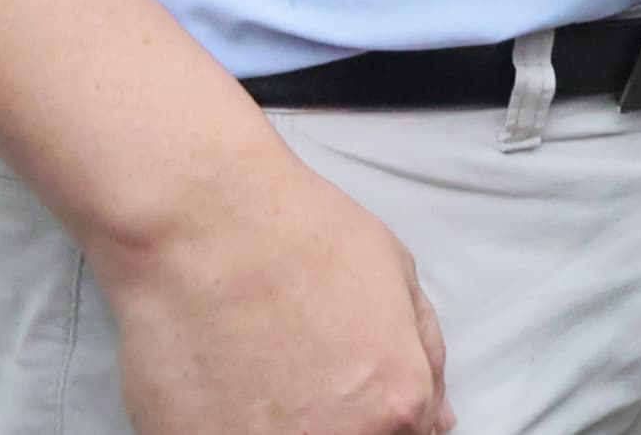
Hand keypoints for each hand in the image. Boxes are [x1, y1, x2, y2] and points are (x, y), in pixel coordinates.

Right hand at [102, 157, 452, 433]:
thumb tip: (436, 415)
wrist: (204, 224)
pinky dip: (229, 422)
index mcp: (396, 403)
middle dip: (336, 421)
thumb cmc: (297, 236)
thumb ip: (425, 358)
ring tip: (262, 373)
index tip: (361, 399)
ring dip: (281, 424)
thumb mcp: (398, 277)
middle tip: (305, 377)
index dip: (385, 415)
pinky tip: (227, 382)